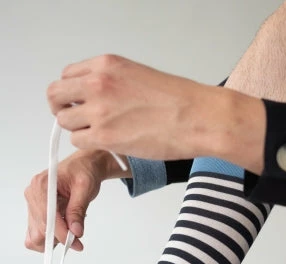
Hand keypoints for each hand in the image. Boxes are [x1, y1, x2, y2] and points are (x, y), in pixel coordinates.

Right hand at [24, 149, 127, 251]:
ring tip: (73, 233)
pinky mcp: (38, 211)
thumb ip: (78, 210)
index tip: (75, 242)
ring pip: (35, 235)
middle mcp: (33, 195)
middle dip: (58, 238)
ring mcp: (33, 204)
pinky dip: (51, 237)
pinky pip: (38, 232)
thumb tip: (76, 231)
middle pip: (38, 229)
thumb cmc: (85, 172)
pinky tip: (65, 231)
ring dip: (54, 239)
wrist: (84, 166)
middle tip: (77, 241)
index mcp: (41, 185)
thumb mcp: (85, 188)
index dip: (60, 232)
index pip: (46, 216)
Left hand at [47, 55, 207, 159]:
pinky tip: (109, 144)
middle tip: (80, 121)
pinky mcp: (105, 137)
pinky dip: (90, 145)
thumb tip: (100, 98)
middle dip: (64, 110)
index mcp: (106, 65)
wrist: (199, 118)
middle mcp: (97, 83)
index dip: (72, 93)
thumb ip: (113, 83)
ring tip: (101, 135)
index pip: (67, 76)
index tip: (81, 104)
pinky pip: (78, 142)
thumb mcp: (140, 76)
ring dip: (79, 130)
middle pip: (56, 96)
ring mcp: (99, 111)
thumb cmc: (181, 100)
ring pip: (65, 122)